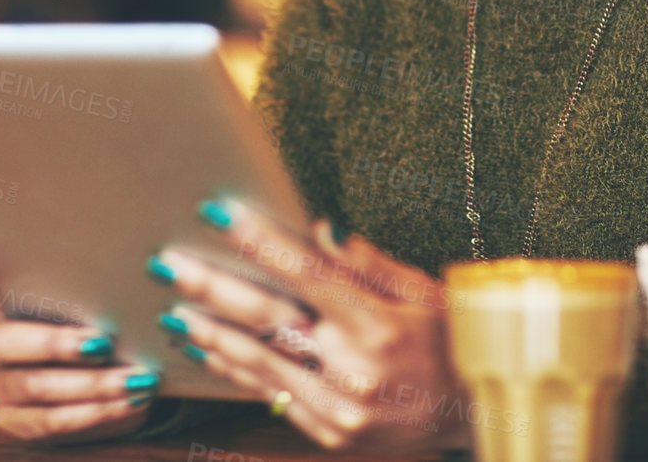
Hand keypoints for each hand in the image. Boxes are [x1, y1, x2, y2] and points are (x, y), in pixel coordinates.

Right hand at [0, 248, 164, 443]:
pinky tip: (128, 401)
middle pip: (0, 340)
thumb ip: (98, 279)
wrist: (114, 372)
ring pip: (30, 385)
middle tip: (103, 343)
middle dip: (53, 343)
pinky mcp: (16, 418)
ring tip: (134, 379)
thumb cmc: (104, 315)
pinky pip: (49, 420)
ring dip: (88, 384)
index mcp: (2, 293)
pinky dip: (94, 411)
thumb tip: (141, 263)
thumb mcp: (101, 292)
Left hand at [149, 200, 472, 453]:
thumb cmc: (455, 342)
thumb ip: (370, 263)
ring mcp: (339, 408)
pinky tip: (212, 352)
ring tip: (174, 311)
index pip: (306, 271)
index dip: (259, 240)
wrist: (478, 417)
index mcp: (379, 324)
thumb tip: (320, 231)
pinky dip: (238, 372)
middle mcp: (354, 368)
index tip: (220, 213)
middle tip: (168, 265)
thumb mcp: (426, 293)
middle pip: (267, 319)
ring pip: (260, 363)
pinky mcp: (332, 433)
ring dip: (212, 335)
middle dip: (212, 288)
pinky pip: (273, 398)